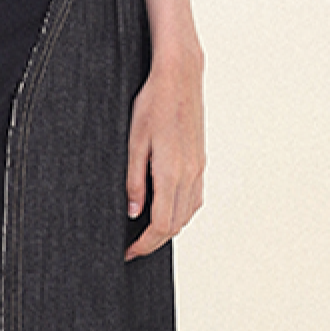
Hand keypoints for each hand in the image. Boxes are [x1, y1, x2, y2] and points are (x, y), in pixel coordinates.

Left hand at [124, 50, 204, 260]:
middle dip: (154, 242)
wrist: (180, 78)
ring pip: (187, 214)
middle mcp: (189, 175)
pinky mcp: (200, 161)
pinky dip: (180, 213)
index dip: (144, 245)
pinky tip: (166, 208)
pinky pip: (194, 199)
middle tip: (133, 246)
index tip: (129, 252)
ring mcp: (198, 169)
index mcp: (171, 173)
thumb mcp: (134, 142)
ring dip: (168, 229)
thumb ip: (134, 181)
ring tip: (145, 232)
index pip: (161, 225)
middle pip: (176, 225)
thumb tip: (133, 212)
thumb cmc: (153, 104)